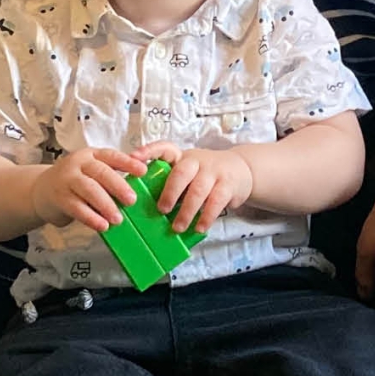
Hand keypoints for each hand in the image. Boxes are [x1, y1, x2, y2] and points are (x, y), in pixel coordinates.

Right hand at [30, 147, 144, 230]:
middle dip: (118, 186)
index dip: (128, 163)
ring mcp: (67, 180)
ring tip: (118, 218)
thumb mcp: (90, 172)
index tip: (143, 171)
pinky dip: (91, 218)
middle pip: (101, 172)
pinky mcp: (59, 197)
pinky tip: (102, 225)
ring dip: (106, 205)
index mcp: (91, 155)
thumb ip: (109, 177)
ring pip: (89, 190)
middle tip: (132, 200)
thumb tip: (137, 191)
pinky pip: (77, 208)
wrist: (41, 190)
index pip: (112, 156)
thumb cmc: (74, 182)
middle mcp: (78, 164)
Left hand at [133, 142, 254, 233]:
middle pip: (182, 172)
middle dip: (170, 192)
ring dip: (186, 212)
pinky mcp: (228, 185)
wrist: (240, 170)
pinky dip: (206, 217)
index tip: (133, 157)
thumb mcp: (189, 171)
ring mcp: (214, 172)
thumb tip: (147, 208)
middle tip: (162, 210)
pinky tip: (199, 227)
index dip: (149, 151)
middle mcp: (197, 161)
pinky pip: (216, 202)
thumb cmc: (205, 175)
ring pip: (198, 191)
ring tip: (178, 227)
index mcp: (182, 157)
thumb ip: (172, 182)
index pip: (165, 148)